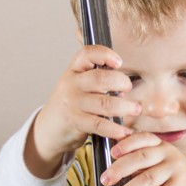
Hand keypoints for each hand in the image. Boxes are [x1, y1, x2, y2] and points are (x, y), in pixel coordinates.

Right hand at [25, 46, 140, 177]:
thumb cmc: (72, 104)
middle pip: (100, 78)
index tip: (119, 62)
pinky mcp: (76, 122)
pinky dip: (115, 129)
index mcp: (74, 70)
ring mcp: (73, 104)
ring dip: (124, 107)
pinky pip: (99, 124)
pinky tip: (125, 131)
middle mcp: (72, 84)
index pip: (87, 54)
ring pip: (104, 103)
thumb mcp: (79, 85)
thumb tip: (125, 81)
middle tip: (130, 88)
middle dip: (121, 82)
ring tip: (136, 109)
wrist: (50, 127)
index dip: (104, 54)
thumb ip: (98, 78)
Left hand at [100, 132, 185, 185]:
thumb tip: (110, 169)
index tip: (112, 153)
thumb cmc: (168, 175)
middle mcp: (168, 153)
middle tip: (104, 180)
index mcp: (158, 144)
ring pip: (149, 178)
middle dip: (120, 169)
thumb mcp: (155, 162)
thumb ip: (136, 161)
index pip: (141, 139)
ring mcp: (176, 169)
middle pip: (141, 158)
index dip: (126, 144)